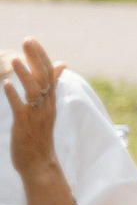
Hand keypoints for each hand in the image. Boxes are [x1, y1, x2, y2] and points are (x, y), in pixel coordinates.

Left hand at [3, 41, 64, 183]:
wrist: (40, 164)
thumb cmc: (40, 136)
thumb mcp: (47, 108)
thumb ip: (51, 85)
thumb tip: (61, 64)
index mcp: (50, 100)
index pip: (49, 72)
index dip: (40, 56)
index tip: (31, 41)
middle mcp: (46, 104)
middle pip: (44, 76)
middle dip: (35, 57)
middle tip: (27, 40)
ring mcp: (37, 114)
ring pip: (34, 90)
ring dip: (24, 73)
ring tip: (14, 58)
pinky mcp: (25, 125)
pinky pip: (20, 107)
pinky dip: (14, 95)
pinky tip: (6, 84)